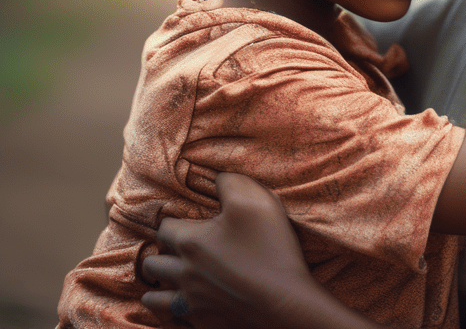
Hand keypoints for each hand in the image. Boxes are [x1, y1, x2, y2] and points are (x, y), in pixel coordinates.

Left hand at [141, 173, 322, 328]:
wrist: (285, 304)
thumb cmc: (270, 248)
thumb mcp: (255, 200)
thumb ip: (230, 181)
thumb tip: (217, 177)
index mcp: (191, 242)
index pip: (164, 228)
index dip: (172, 222)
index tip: (183, 221)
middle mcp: (183, 274)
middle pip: (154, 265)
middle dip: (160, 256)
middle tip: (175, 253)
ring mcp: (191, 304)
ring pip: (154, 299)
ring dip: (157, 290)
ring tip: (169, 284)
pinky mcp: (203, 325)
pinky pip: (173, 323)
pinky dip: (172, 316)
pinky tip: (183, 310)